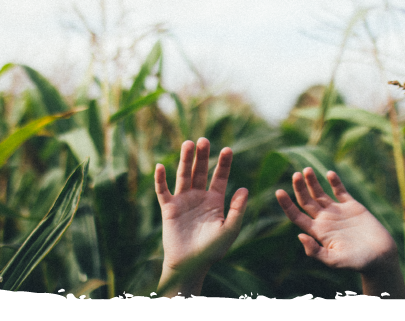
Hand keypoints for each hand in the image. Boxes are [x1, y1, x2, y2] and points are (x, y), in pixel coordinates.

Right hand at [155, 138, 247, 295]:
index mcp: (215, 201)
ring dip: (185, 160)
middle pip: (200, 171)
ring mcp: (183, 201)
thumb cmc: (212, 250)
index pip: (219, 177)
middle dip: (202, 156)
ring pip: (183, 176)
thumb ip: (237, 210)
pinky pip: (163, 191)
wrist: (190, 264)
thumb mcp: (229, 230)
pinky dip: (160, 179)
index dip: (223, 163)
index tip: (227, 149)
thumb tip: (244, 188)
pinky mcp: (169, 208)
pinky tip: (161, 166)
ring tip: (188, 143)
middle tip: (204, 140)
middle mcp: (199, 197)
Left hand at [275, 167, 404, 296]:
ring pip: (320, 194)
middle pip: (306, 201)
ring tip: (306, 170)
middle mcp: (325, 220)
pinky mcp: (353, 207)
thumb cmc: (357, 262)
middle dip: (299, 188)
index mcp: (318, 232)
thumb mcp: (334, 260)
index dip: (287, 204)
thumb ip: (316, 251)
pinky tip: (329, 174)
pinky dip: (335, 182)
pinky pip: (340, 191)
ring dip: (312, 182)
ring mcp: (338, 212)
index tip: (278, 192)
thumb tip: (299, 236)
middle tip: (295, 174)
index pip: (297, 216)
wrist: (380, 257)